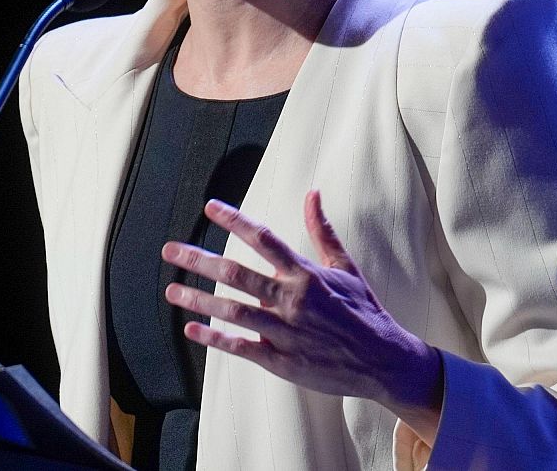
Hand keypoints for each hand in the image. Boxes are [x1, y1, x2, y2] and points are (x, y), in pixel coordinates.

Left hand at [160, 191, 443, 440]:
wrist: (385, 362)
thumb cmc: (363, 311)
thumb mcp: (345, 267)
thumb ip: (323, 231)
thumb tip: (312, 193)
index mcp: (306, 274)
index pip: (264, 239)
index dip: (235, 220)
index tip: (209, 207)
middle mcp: (292, 300)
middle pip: (237, 274)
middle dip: (199, 261)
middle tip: (170, 251)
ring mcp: (285, 332)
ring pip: (233, 312)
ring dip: (199, 301)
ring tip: (171, 291)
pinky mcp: (283, 361)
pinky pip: (242, 348)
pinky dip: (215, 339)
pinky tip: (191, 329)